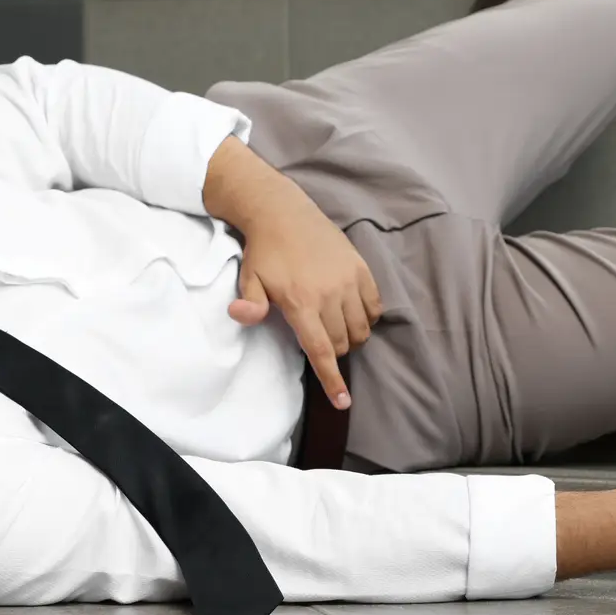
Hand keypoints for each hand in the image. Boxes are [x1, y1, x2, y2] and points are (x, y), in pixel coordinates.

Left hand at [204, 139, 380, 409]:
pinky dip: (368, 318)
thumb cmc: (264, 251)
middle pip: (341, 343)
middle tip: (319, 342)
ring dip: (351, 338)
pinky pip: (374, 305)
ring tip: (336, 331)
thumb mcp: (249, 278)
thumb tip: (240, 318)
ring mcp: (348, 280)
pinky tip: (355, 316)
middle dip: (333, 352)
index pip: (321, 351)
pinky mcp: (360, 267)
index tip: (343, 402)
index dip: (332, 380)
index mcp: (301, 302)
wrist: (283, 211)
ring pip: (360, 328)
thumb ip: (250, 303)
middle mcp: (329, 294)